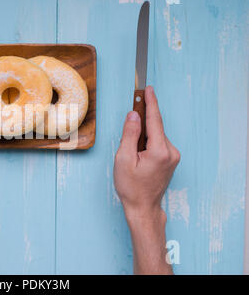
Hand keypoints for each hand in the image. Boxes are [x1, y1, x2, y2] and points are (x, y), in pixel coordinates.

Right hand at [114, 86, 179, 218]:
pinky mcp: (171, 159)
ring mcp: (173, 156)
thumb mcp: (123, 159)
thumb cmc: (131, 187)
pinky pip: (158, 143)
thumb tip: (133, 116)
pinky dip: (147, 143)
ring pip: (156, 136)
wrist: (143, 207)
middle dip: (141, 123)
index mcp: (159, 151)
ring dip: (142, 137)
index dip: (150, 103)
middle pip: (155, 128)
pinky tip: (138, 156)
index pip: (155, 120)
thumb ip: (129, 135)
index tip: (148, 89)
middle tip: (129, 124)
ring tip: (131, 154)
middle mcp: (171, 152)